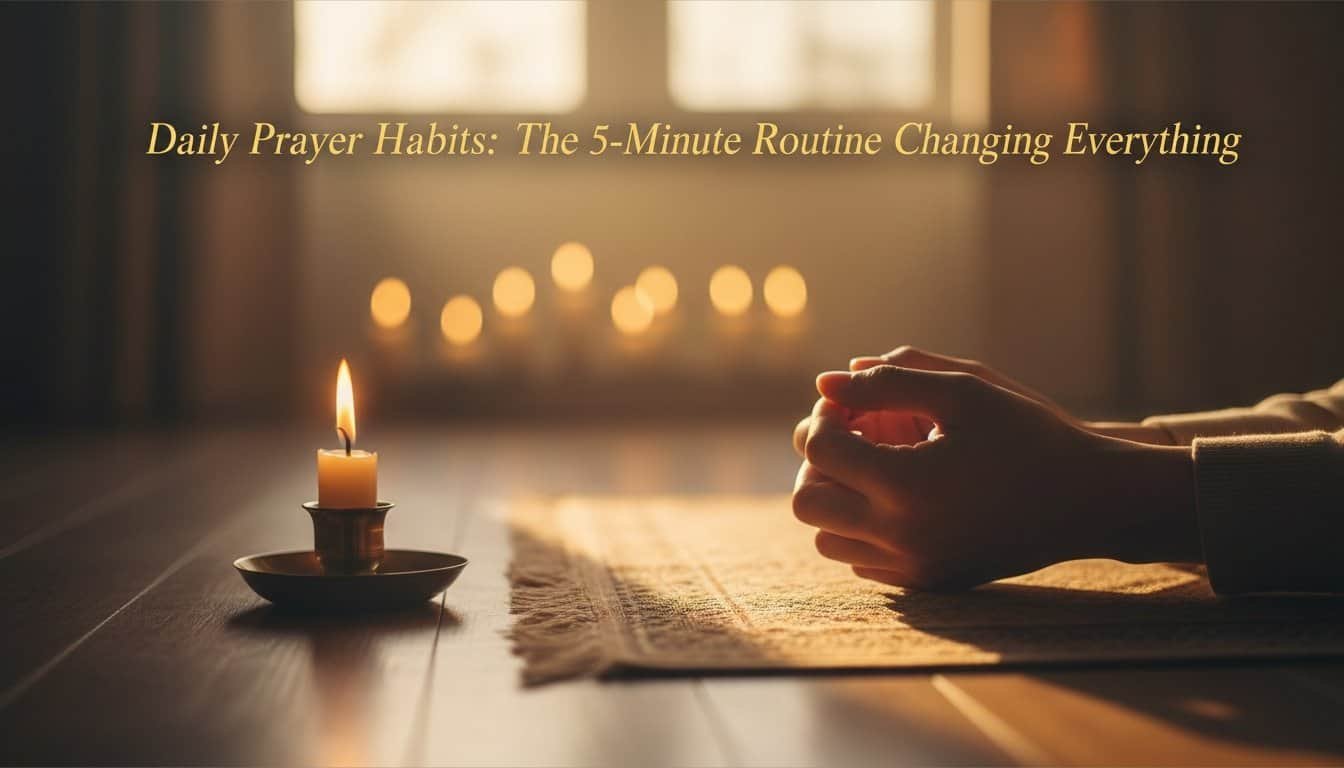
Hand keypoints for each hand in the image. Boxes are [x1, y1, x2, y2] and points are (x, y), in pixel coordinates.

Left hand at [792, 366, 1198, 589]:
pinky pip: (862, 561)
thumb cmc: (1029, 434)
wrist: (1089, 500)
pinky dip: (861, 528)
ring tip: (872, 465)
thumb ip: (888, 381)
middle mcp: (902, 536)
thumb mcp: (964, 391)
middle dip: (817, 463)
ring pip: (828, 539)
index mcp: (907, 485)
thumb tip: (824, 384)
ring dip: (835, 498)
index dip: (822, 420)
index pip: (821, 452)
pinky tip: (896, 495)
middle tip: (848, 436)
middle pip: (808, 503)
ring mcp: (914, 567)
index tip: (845, 405)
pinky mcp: (929, 583)